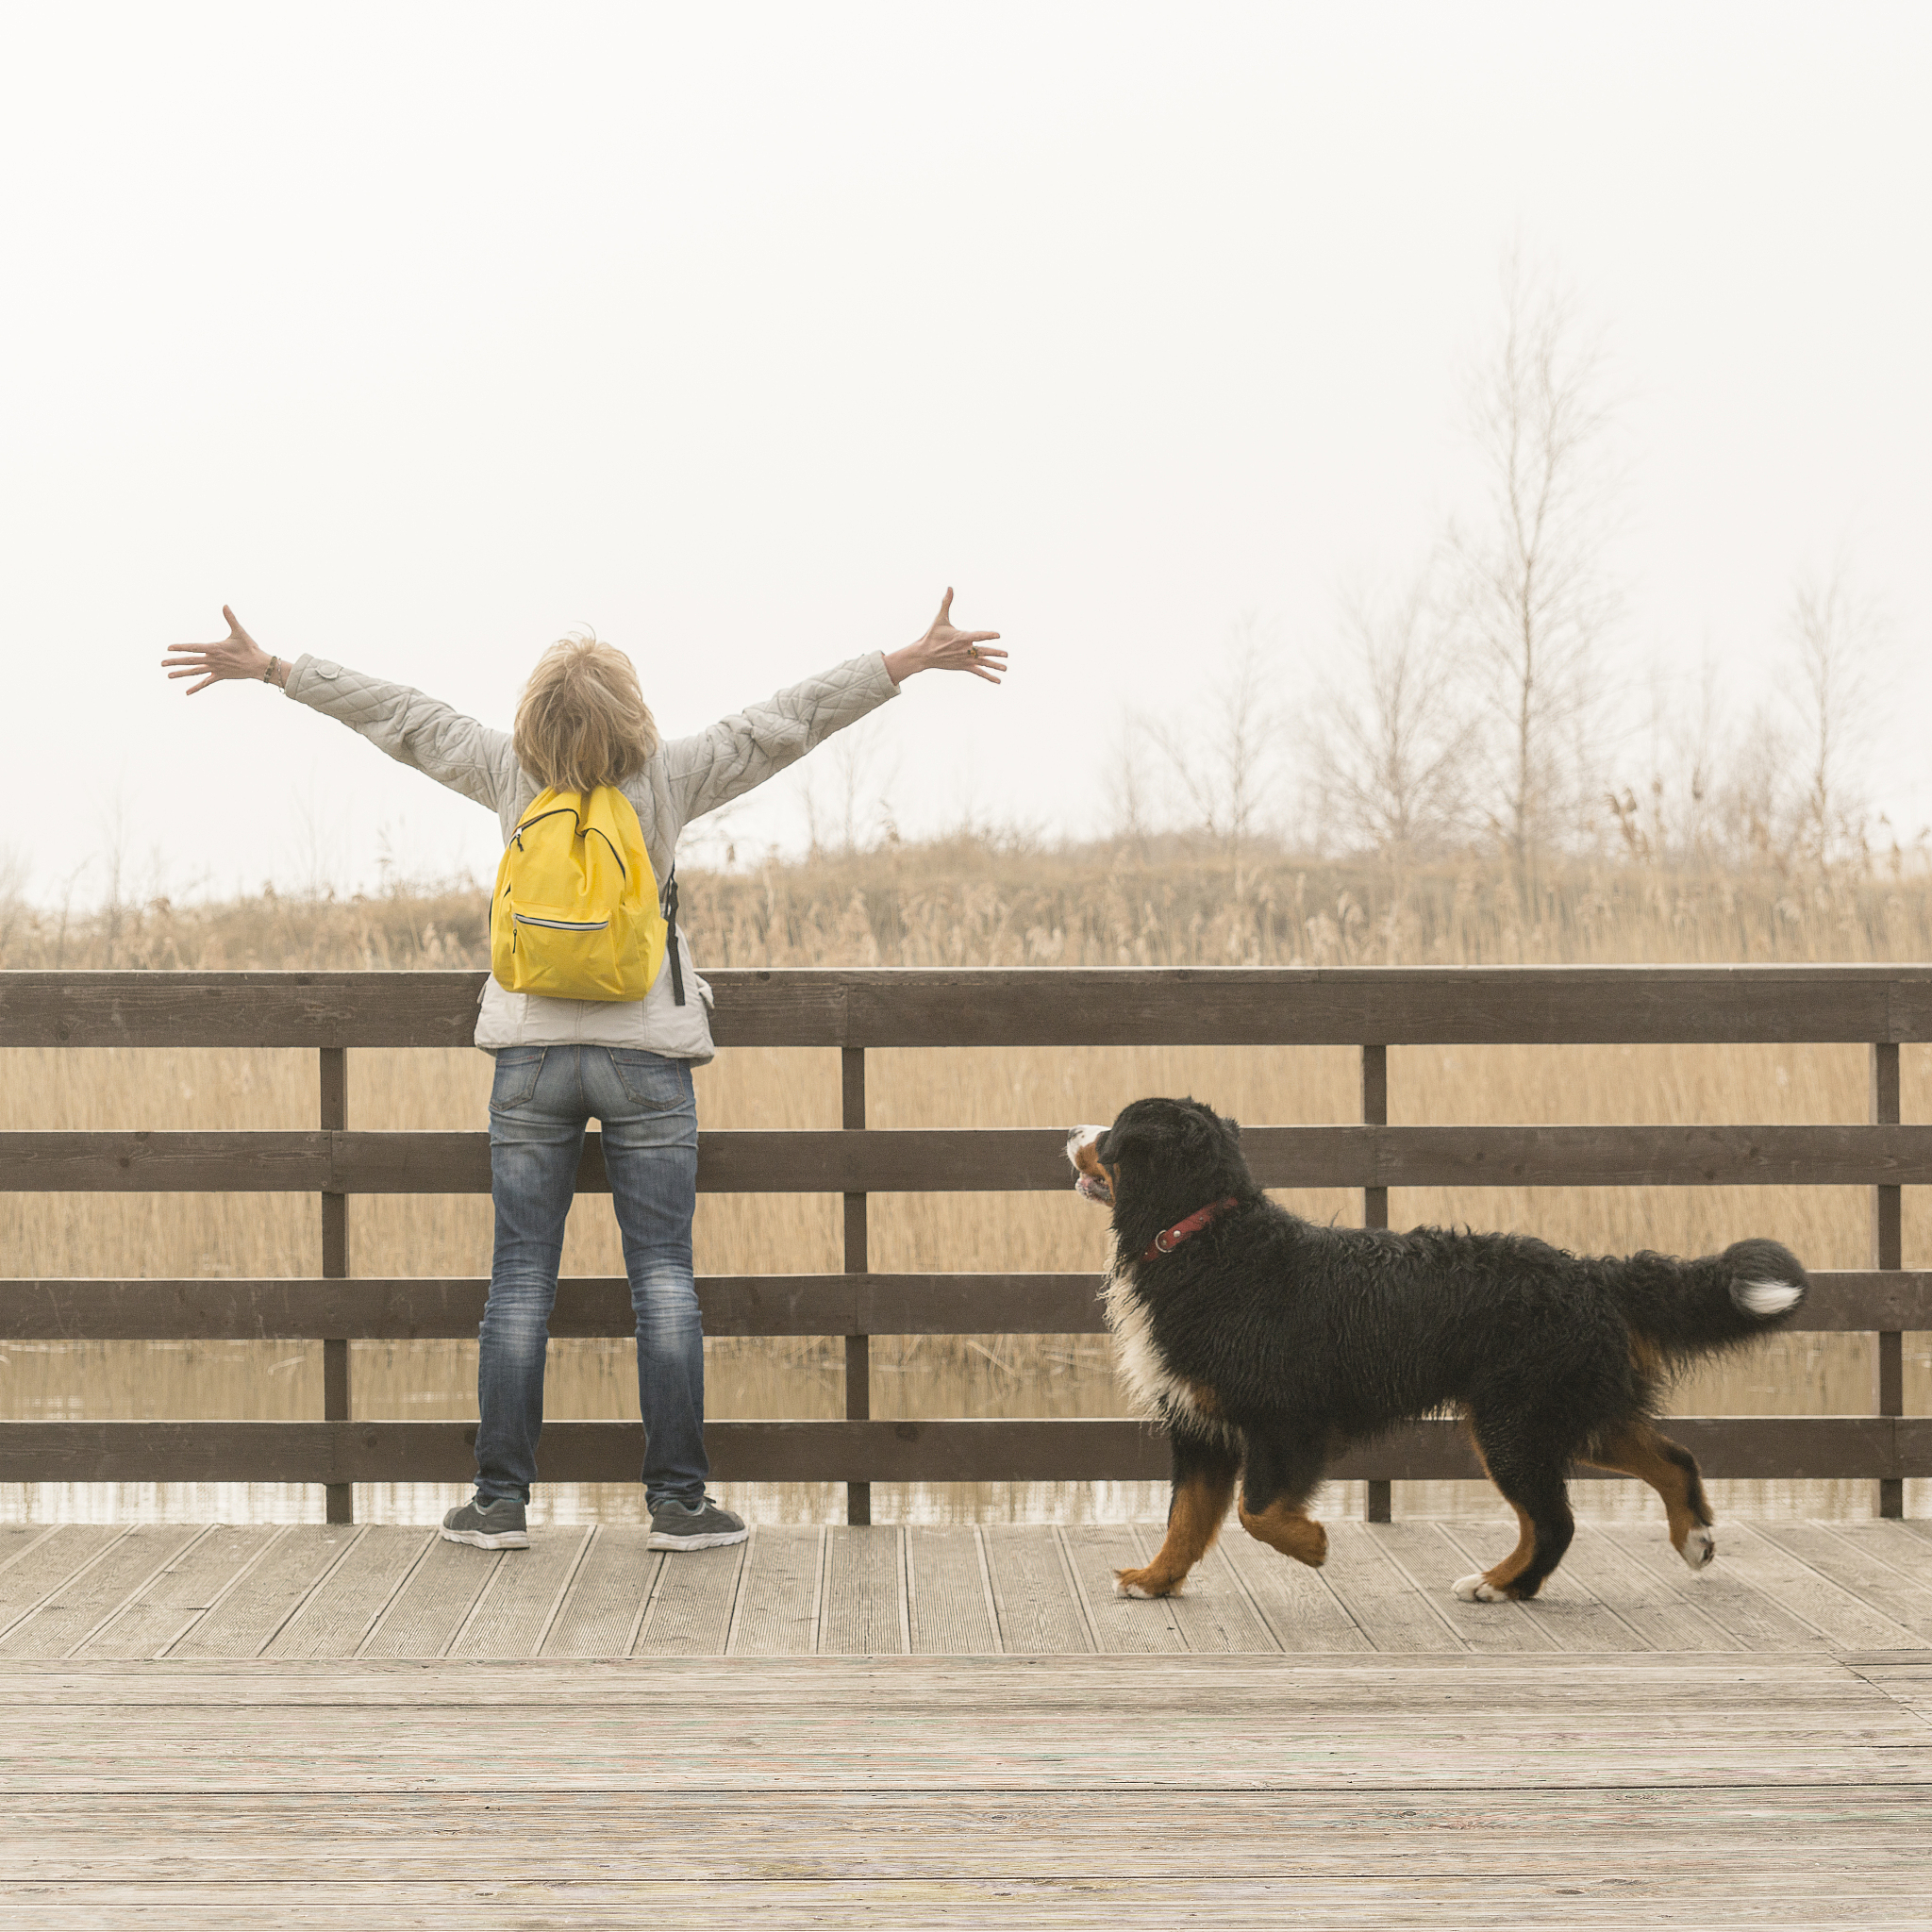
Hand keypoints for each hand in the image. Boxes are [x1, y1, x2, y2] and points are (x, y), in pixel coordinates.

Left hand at [162, 606, 275, 693]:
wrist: (259, 665)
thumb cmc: (250, 647)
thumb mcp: (239, 632)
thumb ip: (230, 619)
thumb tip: (224, 605)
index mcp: (214, 648)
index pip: (193, 647)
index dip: (181, 647)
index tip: (169, 648)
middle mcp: (212, 659)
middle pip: (190, 661)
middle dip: (175, 661)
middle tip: (162, 663)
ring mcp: (215, 669)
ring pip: (195, 672)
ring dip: (181, 673)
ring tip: (169, 675)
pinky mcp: (220, 676)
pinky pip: (206, 683)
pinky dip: (196, 687)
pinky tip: (187, 692)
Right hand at [884, 589, 1005, 685]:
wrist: (924, 655)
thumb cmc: (933, 635)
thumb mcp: (940, 618)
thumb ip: (947, 603)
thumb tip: (949, 587)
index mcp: (960, 637)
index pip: (977, 636)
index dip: (987, 635)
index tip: (998, 635)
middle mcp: (964, 650)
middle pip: (982, 651)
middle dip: (995, 652)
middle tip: (1006, 654)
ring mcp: (964, 659)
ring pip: (982, 662)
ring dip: (994, 665)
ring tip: (1005, 668)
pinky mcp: (964, 667)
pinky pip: (978, 672)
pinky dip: (988, 676)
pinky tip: (998, 681)